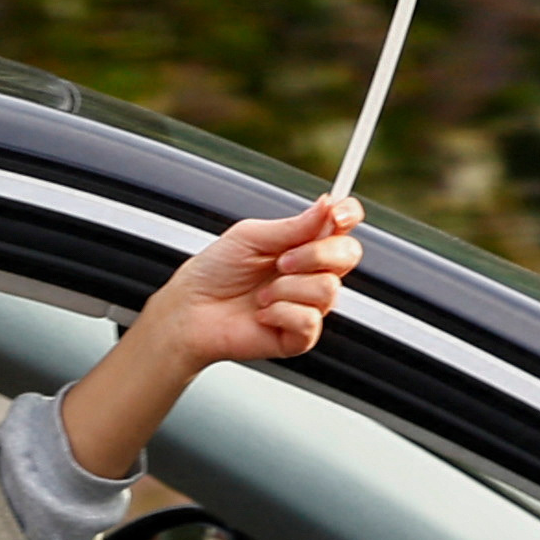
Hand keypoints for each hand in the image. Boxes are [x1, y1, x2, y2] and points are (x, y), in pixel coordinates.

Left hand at [56, 196, 363, 478]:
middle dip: (315, 254)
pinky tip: (261, 313)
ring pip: (328, 288)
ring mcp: (310, 304)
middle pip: (349, 254)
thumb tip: (328, 204)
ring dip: (286, 287)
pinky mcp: (301, 335)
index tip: (336, 215)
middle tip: (281, 261)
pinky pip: (310, 319)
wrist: (189, 310)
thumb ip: (293, 226)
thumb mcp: (250, 238)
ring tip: (260, 293)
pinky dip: (279, 312)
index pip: (343, 224)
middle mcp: (313, 272)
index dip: (348, 215)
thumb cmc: (216, 271)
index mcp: (304, 244)